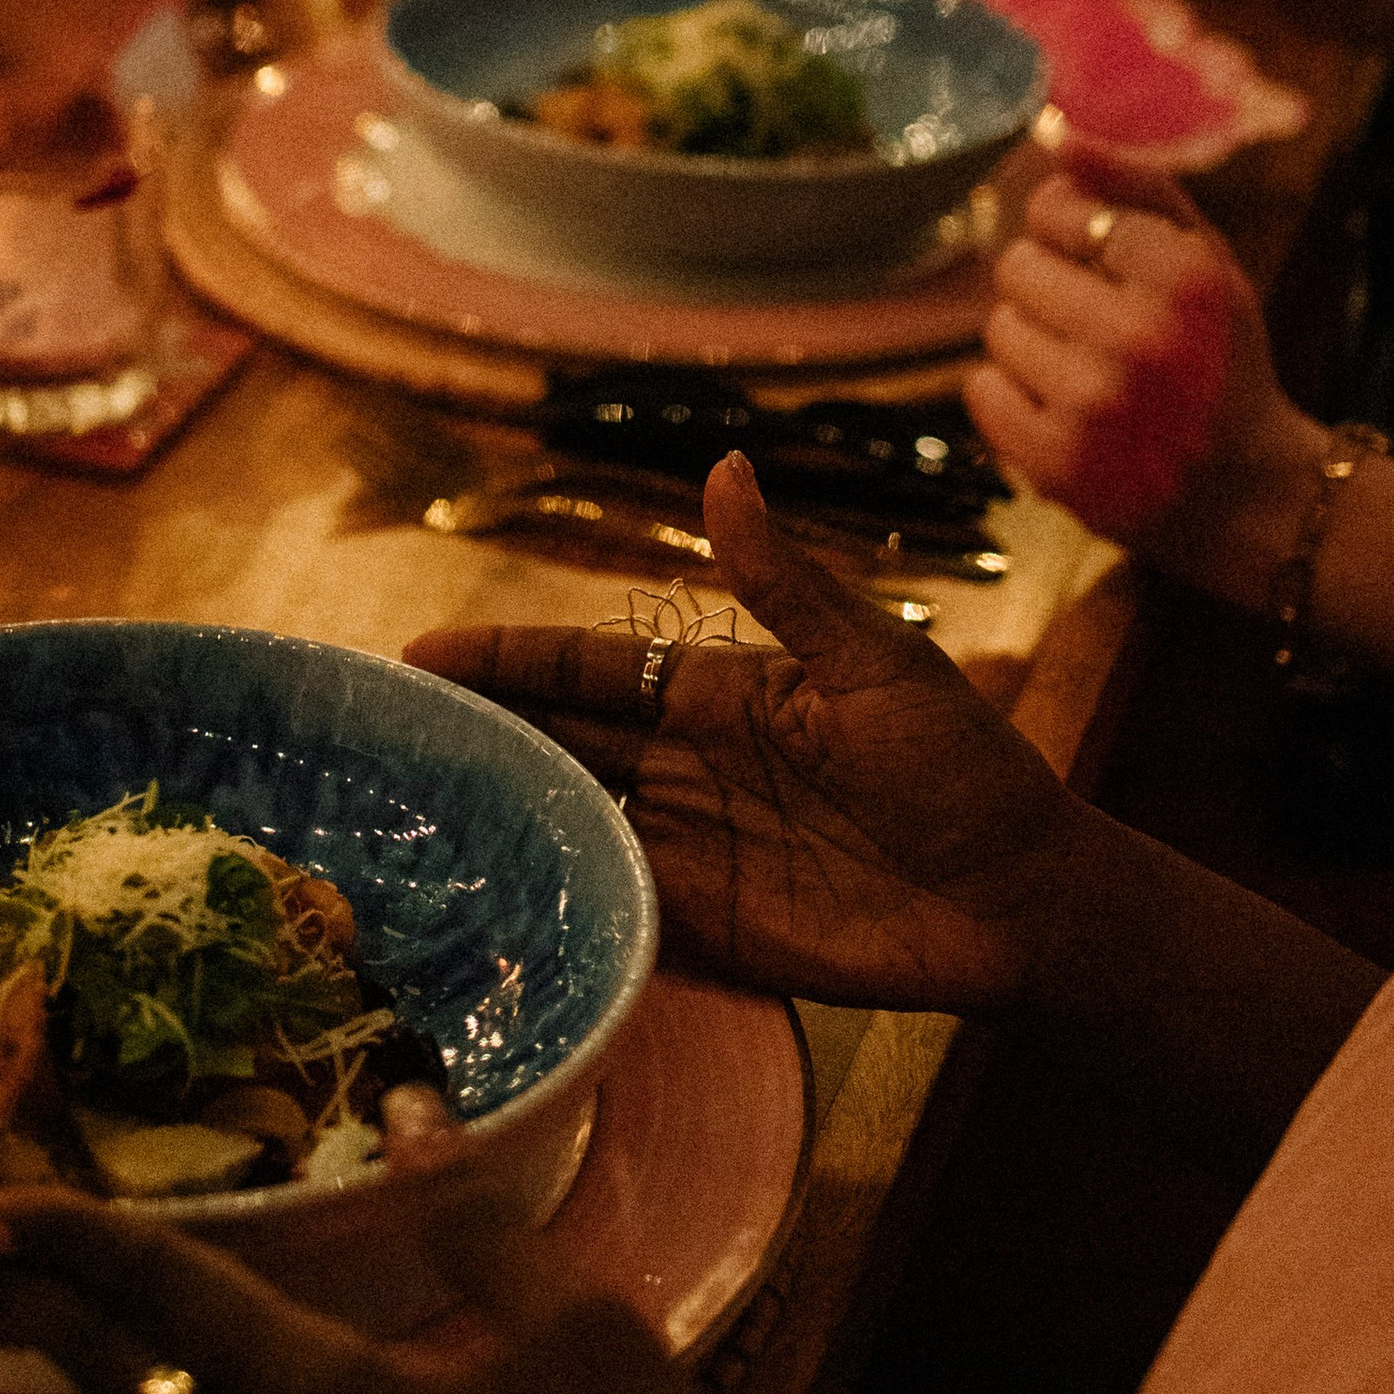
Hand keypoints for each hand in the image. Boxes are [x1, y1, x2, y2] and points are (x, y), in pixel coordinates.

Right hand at [406, 452, 1081, 1015]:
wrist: (1021, 901)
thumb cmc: (963, 769)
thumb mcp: (877, 662)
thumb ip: (784, 582)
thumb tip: (723, 468)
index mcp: (723, 692)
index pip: (588, 670)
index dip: (507, 663)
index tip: (421, 657)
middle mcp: (690, 766)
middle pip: (560, 743)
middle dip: (474, 735)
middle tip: (373, 738)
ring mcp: (692, 846)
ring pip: (569, 819)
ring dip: (496, 813)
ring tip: (397, 816)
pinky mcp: (707, 925)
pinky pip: (609, 902)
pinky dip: (548, 896)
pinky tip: (480, 898)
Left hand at [967, 143, 1317, 586]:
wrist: (1246, 495)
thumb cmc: (1220, 364)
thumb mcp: (1208, 264)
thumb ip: (1139, 189)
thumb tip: (1057, 134)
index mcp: (1185, 277)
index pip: (1061, 210)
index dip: (1073, 234)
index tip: (1104, 264)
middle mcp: (1140, 337)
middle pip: (1017, 266)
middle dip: (1049, 288)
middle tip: (1096, 325)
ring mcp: (1093, 404)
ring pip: (998, 328)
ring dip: (1032, 344)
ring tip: (1088, 372)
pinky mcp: (1055, 461)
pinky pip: (982, 390)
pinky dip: (1012, 396)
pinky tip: (1064, 411)